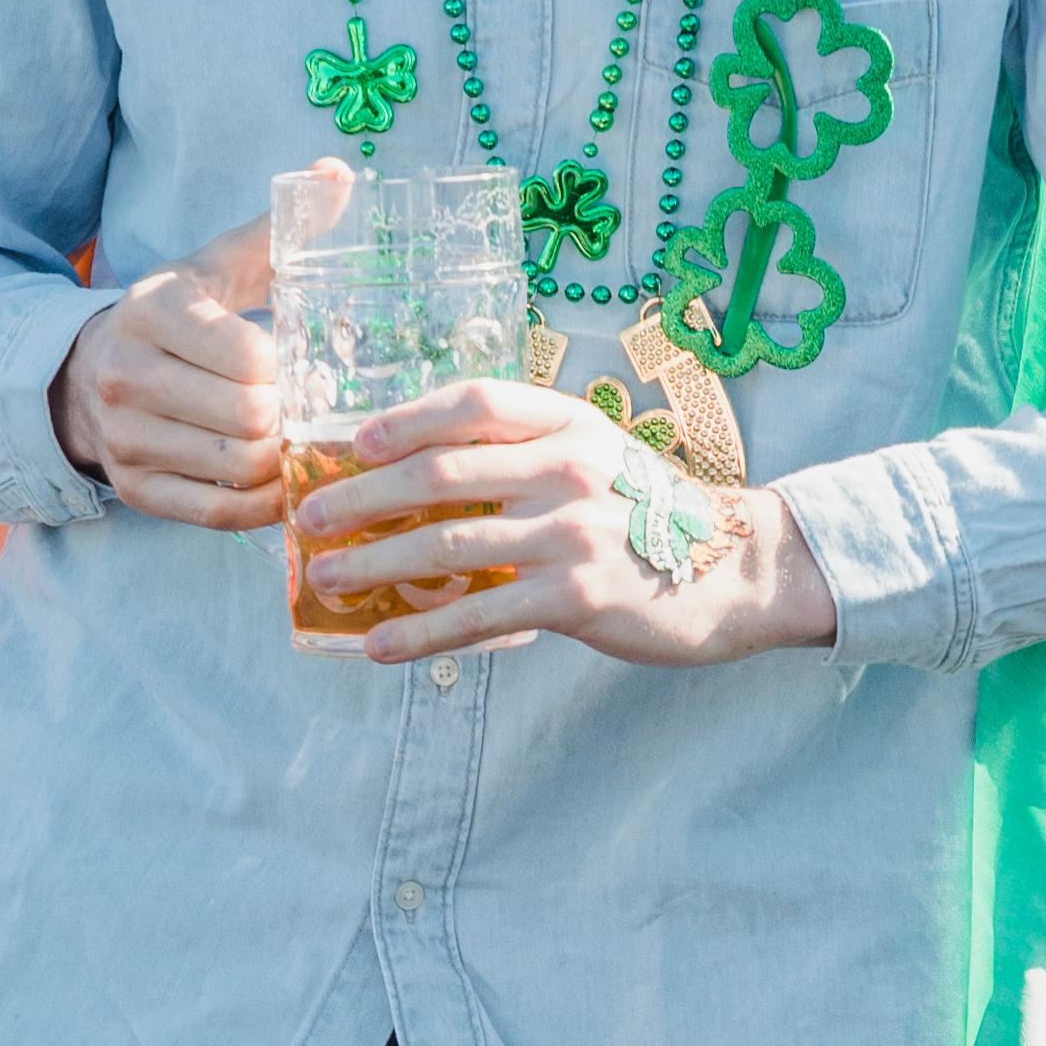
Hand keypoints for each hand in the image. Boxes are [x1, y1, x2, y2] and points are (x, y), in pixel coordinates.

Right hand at [51, 208, 285, 522]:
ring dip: (284, 462)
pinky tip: (278, 479)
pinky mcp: (136, 489)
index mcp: (154, 310)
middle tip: (308, 409)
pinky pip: (222, 514)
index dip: (292, 371)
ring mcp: (126, 438)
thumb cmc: (178, 317)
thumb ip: (280, 227)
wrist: (89, 373)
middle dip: (291, 417)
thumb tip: (340, 174)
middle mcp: (127, 374)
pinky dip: (264, 503)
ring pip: (240, 469)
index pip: (251, 358)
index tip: (302, 367)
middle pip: (250, 419)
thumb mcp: (217, 264)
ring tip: (295, 440)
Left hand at [294, 372, 841, 668]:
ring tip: (326, 577)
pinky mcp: (576, 597)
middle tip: (311, 518)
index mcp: (568, 423)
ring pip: (448, 544)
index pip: (471, 401)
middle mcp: (569, 467)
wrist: (735, 572)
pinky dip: (422, 630)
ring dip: (374, 562)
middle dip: (362, 497)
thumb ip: (526, 455)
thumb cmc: (650, 516)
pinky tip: (380, 644)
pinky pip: (480, 613)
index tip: (349, 443)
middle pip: (440, 472)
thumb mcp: (596, 459)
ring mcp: (573, 532)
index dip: (402, 418)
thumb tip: (423, 475)